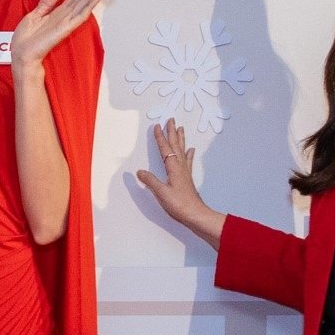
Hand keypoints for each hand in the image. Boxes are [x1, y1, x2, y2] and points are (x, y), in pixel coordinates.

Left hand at [10, 0, 116, 73]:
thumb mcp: (33, 15)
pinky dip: (88, 5)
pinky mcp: (65, 29)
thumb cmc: (26, 40)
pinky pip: (80, 15)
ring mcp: (67, 22)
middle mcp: (66, 15)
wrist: (22, 55)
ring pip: (86, 2)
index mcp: (59, 11)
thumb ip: (46, 3)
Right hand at [134, 117, 226, 242]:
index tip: (157, 126)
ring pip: (182, 150)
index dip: (160, 137)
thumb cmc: (179, 204)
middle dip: (172, 132)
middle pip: (175, 145)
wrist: (195, 214)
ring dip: (180, 139)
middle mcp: (180, 166)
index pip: (165, 149)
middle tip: (171, 120)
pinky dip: (188, 154)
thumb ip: (150, 181)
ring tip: (181, 128)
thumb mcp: (161, 192)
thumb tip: (139, 172)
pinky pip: (187, 161)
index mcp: (173, 167)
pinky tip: (191, 150)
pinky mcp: (187, 178)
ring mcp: (185, 171)